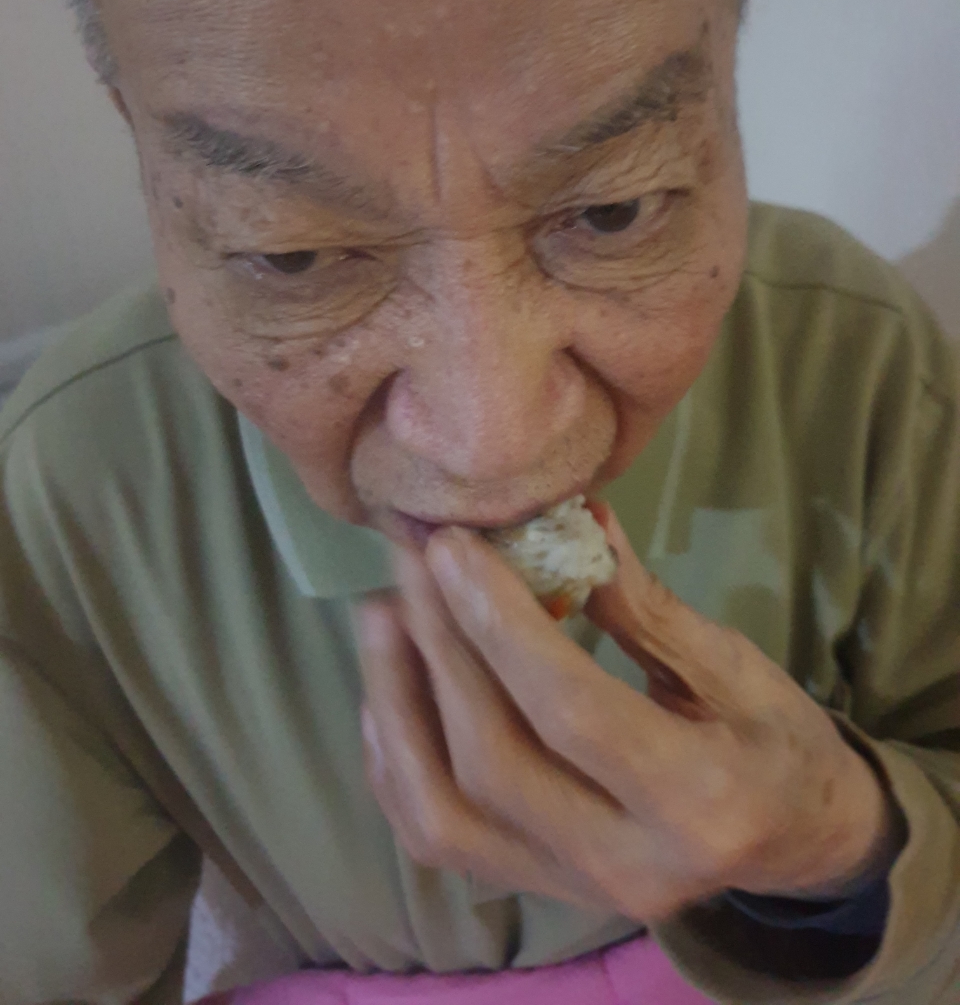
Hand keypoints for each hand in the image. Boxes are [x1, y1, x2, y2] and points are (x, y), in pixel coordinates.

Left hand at [356, 508, 899, 921]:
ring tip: (382, 613)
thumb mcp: (734, 667)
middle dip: (440, 647)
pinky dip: (397, 762)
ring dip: (398, 705)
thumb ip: (645, 607)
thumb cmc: (779, 743)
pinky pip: (439, 837)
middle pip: (495, 760)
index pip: (571, 709)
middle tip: (410, 559)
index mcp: (698, 802)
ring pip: (445, 815)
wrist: (801, 848)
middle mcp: (625, 865)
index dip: (500, 623)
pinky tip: (388, 689)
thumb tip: (573, 521)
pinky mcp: (538, 889)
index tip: (451, 546)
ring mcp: (572, 891)